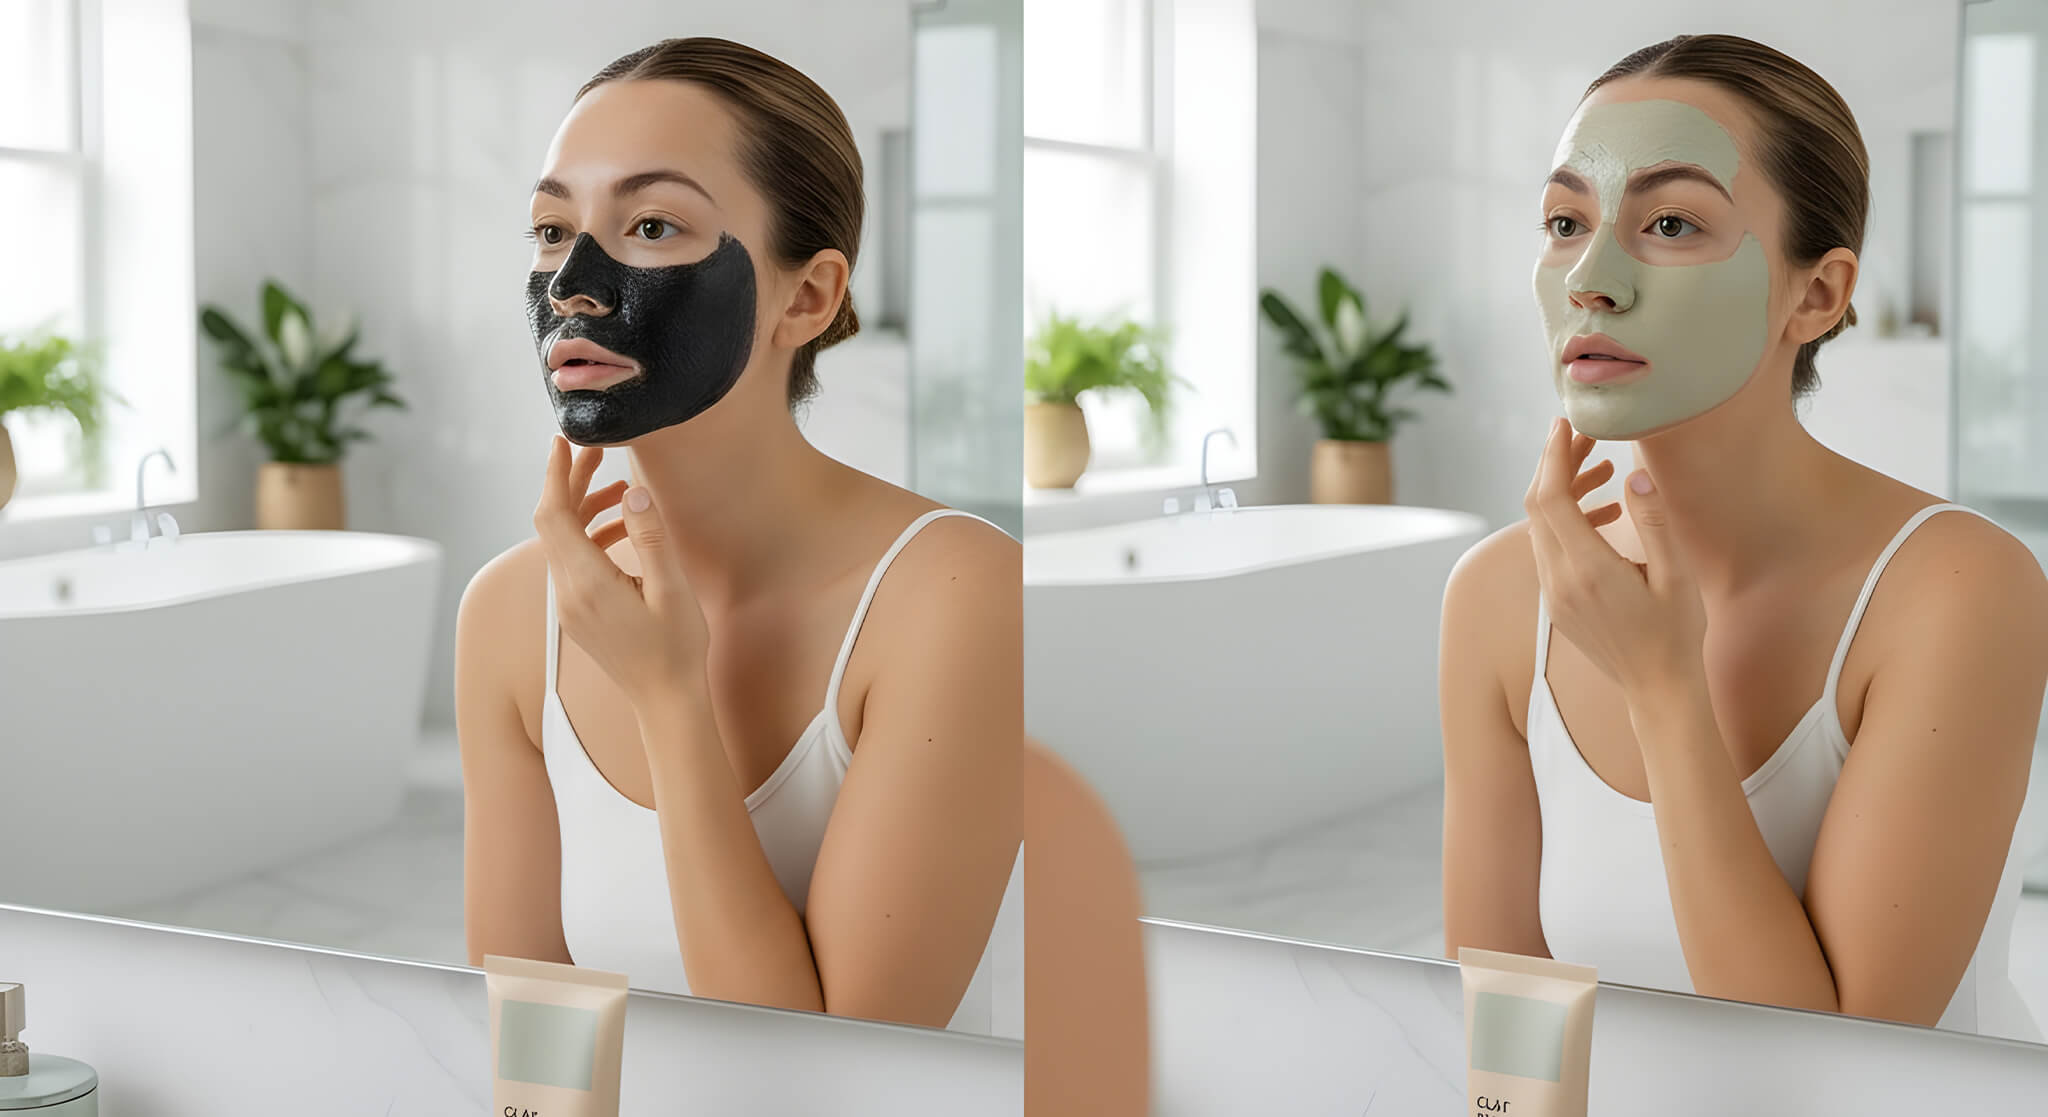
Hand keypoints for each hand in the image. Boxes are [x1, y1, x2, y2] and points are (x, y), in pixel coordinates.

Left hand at [532, 435, 708, 707]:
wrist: (666, 699)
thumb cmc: (675, 648)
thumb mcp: (671, 588)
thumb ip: (650, 536)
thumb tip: (633, 492)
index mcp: (587, 582)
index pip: (553, 514)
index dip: (554, 474)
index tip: (563, 442)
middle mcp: (569, 591)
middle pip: (553, 522)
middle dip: (570, 482)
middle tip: (595, 451)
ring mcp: (570, 603)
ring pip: (562, 540)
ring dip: (583, 508)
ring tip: (618, 487)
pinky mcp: (579, 611)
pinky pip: (573, 560)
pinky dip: (590, 534)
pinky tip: (622, 528)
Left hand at [1524, 417, 1706, 695]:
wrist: (1658, 688)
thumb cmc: (1676, 633)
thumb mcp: (1676, 575)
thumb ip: (1655, 521)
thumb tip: (1636, 473)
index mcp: (1587, 569)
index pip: (1551, 498)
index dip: (1554, 455)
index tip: (1565, 423)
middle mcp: (1559, 579)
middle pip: (1539, 505)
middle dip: (1557, 463)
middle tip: (1586, 434)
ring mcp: (1554, 592)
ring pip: (1543, 525)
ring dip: (1566, 490)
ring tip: (1605, 467)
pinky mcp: (1558, 600)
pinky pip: (1551, 547)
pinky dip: (1569, 520)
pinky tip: (1609, 511)